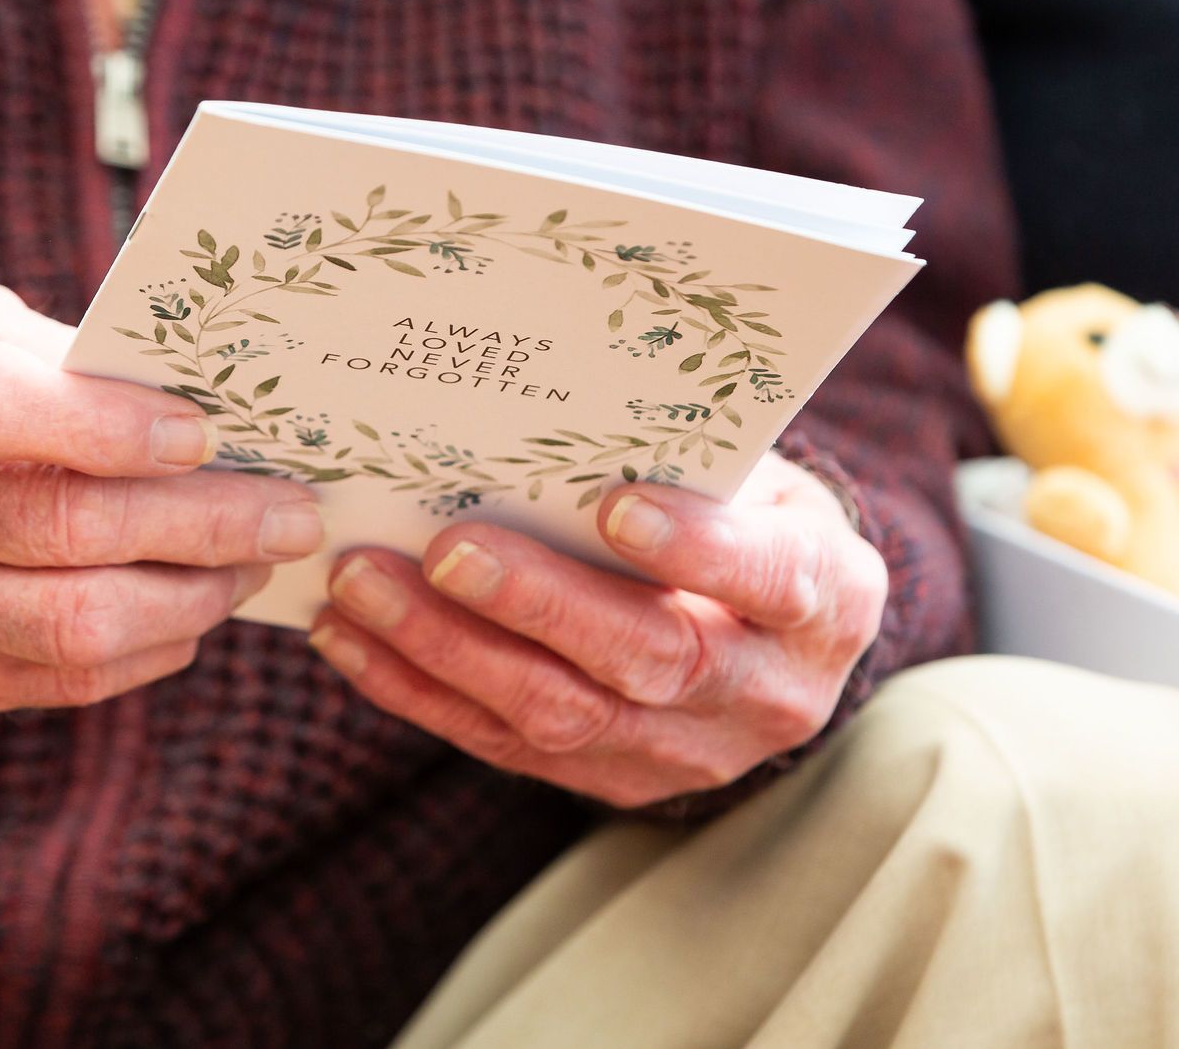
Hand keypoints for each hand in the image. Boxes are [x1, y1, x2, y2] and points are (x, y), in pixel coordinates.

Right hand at [0, 283, 322, 717]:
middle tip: (288, 512)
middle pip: (53, 528)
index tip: (204, 431)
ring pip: (68, 622)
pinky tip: (191, 613)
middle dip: (197, 524)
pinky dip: (146, 651)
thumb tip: (195, 397)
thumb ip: (53, 355)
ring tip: (253, 563)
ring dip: (188, 597)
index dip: (105, 427)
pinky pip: (54, 680)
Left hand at [306, 452, 885, 808]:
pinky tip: (354, 638)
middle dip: (538, 606)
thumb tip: (558, 397)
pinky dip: (420, 690)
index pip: (771, 580)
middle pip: (649, 661)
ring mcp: (688, 752)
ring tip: (364, 584)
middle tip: (445, 548)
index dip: (697, 551)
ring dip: (449, 650)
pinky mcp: (611, 781)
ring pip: (561, 717)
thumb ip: (686, 455)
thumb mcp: (756, 476)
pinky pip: (504, 746)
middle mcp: (768, 694)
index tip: (614, 506)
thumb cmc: (751, 516)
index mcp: (825, 600)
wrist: (775, 634)